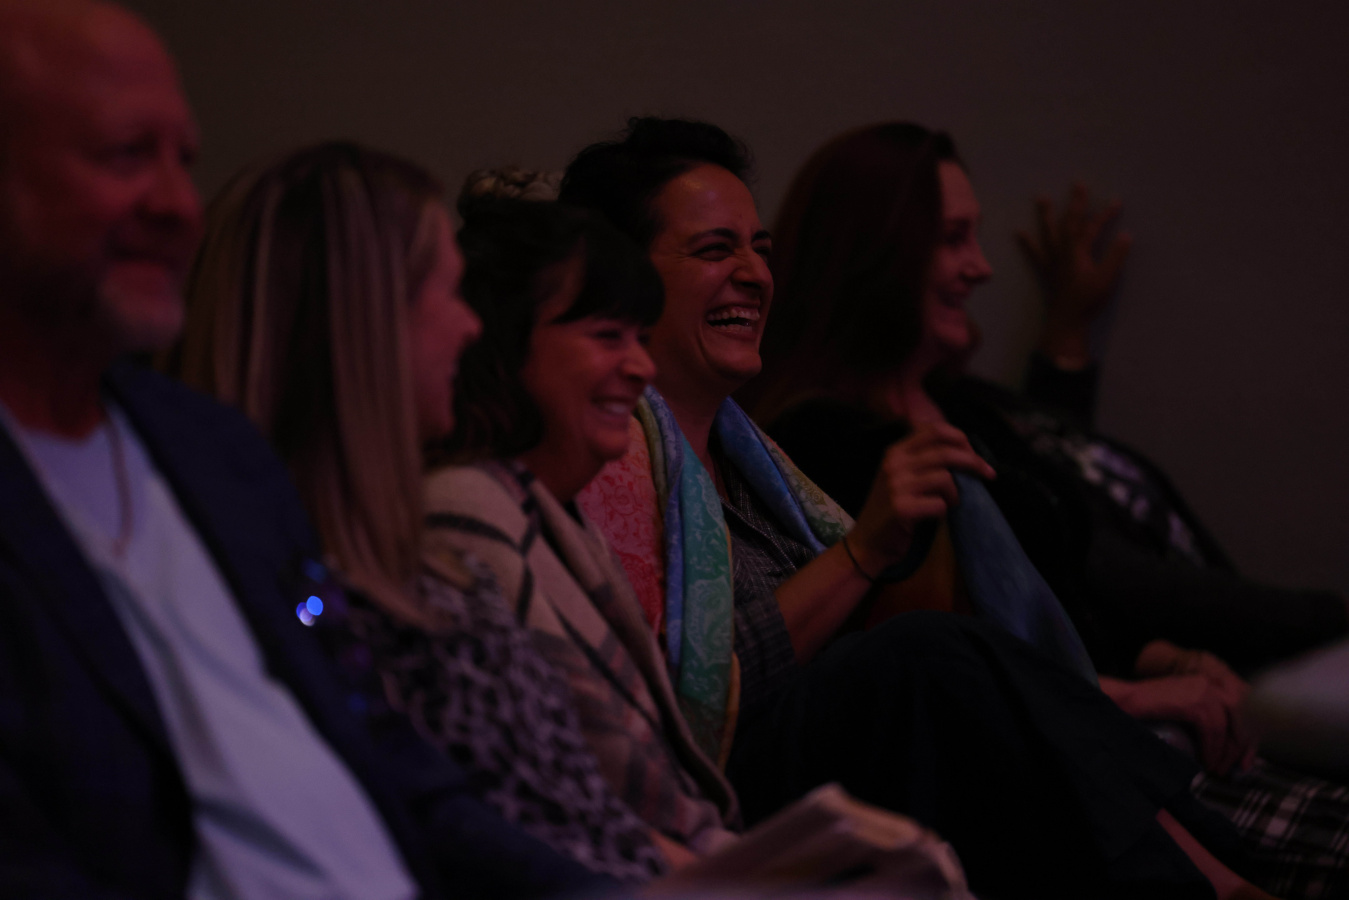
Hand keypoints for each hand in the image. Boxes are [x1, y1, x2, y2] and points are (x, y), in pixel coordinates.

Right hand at [846, 422, 995, 572]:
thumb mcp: (901, 476)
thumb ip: (924, 460)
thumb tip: (965, 451)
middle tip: (988, 474)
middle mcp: (894, 464)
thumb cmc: (890, 510)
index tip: (974, 454)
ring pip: (945, 478)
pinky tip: (936, 515)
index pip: (935, 430)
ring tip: (950, 503)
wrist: (867, 543)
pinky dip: (945, 510)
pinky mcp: (901, 508)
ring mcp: (896, 486)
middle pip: (946, 451)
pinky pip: (940, 504)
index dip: (961, 439)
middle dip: (973, 462)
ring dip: (956, 493)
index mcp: (895, 451)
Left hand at [1017, 182, 1131, 367]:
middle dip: (1076, 203)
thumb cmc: (1088, 300)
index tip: (1116, 201)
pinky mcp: (1047, 271)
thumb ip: (1116, 255)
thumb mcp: (1108, 278)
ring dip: (1048, 215)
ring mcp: (1053, 261)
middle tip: (1078, 183)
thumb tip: (1126, 235)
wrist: (1067, 320)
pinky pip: (1035, 253)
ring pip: (1049, 233)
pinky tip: (1018, 233)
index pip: (1092, 227)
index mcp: (1079, 252)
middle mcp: (1064, 252)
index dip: (1104, 213)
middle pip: (1070, 223)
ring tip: (1042, 198)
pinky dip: (1027, 243)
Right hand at [1102, 673, 1255, 775]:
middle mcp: (1211, 683)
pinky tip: (1207, 761)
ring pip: (1229, 727)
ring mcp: (1202, 691)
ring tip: (1217, 768)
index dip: (1251, 734)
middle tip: (1239, 767)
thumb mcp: (1187, 707)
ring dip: (1226, 752)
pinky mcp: (1192, 702)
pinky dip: (1212, 749)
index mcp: (1212, 682)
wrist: (1125, 700)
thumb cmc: (1151, 709)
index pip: (1246, 707)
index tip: (1248, 758)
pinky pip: (1213, 731)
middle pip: (1244, 716)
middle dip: (1244, 746)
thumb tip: (1232, 745)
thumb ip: (1209, 717)